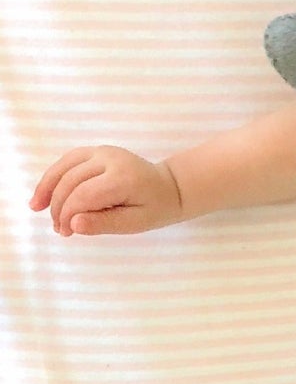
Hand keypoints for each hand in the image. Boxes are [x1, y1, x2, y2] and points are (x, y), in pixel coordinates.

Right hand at [30, 146, 183, 235]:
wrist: (169, 187)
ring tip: (37, 208)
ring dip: (48, 188)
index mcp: (123, 178)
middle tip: (59, 229)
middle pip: (71, 181)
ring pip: (65, 167)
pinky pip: (68, 161)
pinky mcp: (96, 150)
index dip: (68, 214)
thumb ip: (105, 223)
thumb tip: (74, 225)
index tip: (65, 232)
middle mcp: (111, 159)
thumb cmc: (154, 208)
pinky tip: (45, 193)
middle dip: (59, 206)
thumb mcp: (135, 223)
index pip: (84, 195)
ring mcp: (102, 151)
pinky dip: (54, 176)